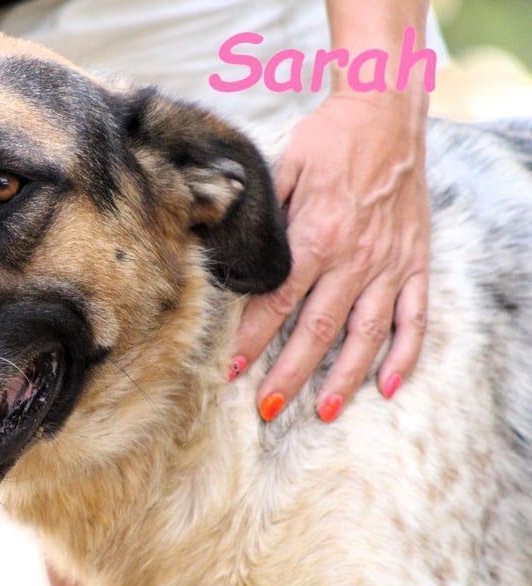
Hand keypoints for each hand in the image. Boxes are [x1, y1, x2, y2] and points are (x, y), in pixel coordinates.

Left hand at [229, 91, 429, 422]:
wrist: (385, 112)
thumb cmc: (327, 140)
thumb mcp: (282, 171)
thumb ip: (262, 220)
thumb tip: (232, 257)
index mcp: (316, 237)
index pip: (276, 303)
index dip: (251, 340)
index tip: (232, 370)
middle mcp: (354, 259)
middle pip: (316, 330)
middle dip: (289, 374)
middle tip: (267, 408)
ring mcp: (389, 265)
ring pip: (365, 335)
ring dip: (343, 378)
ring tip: (321, 412)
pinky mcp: (415, 262)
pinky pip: (415, 318)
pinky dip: (404, 355)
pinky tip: (388, 385)